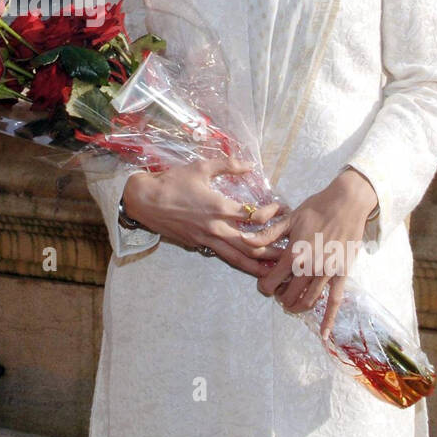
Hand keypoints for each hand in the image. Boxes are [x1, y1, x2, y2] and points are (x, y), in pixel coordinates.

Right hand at [122, 156, 286, 278]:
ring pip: (237, 259)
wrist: (145, 201)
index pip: (254, 217)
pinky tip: (249, 264)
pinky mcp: (197, 246)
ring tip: (276, 272)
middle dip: (273, 251)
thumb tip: (249, 165)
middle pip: (251, 246)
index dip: (272, 215)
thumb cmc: (172, 182)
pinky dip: (238, 262)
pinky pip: (222, 256)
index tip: (282, 210)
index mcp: (219, 207)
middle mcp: (216, 228)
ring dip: (258, 266)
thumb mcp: (200, 168)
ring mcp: (206, 240)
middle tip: (292, 253)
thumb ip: (227, 165)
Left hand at [239, 168, 377, 339]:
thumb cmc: (316, 208)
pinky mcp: (342, 274)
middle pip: (289, 295)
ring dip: (297, 307)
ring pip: (309, 300)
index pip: (271, 281)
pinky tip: (324, 334)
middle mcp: (309, 267)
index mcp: (293, 254)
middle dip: (281, 298)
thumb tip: (244, 239)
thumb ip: (266, 233)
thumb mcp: (288, 218)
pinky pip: (335, 301)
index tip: (263, 285)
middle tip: (279, 294)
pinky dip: (329, 319)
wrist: (346, 203)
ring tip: (291, 304)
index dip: (264, 286)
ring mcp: (327, 273)